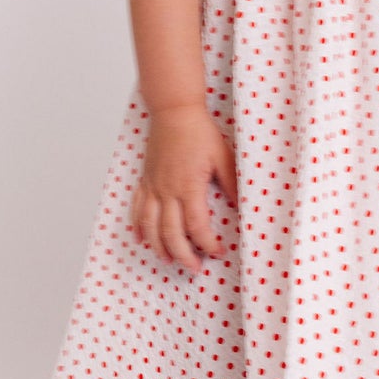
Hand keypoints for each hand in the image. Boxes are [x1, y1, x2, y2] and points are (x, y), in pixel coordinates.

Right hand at [128, 102, 238, 267]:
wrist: (174, 111)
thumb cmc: (199, 132)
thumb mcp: (223, 157)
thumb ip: (231, 184)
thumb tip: (241, 207)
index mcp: (188, 186)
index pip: (197, 226)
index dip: (207, 243)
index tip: (218, 251)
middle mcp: (167, 190)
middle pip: (171, 233)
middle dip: (183, 255)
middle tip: (195, 267)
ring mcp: (153, 186)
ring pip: (150, 226)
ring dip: (159, 247)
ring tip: (169, 260)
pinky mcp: (145, 180)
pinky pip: (137, 208)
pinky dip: (138, 227)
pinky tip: (142, 239)